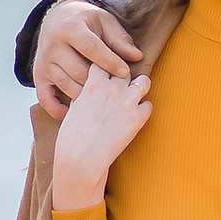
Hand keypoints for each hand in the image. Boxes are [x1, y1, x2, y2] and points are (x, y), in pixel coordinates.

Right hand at [31, 0, 143, 122]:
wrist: (57, 18)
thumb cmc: (87, 22)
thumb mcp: (104, 22)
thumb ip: (119, 39)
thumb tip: (137, 56)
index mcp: (70, 28)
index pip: (90, 48)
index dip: (109, 62)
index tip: (125, 73)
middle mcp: (53, 46)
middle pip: (79, 71)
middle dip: (100, 83)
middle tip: (117, 91)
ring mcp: (44, 63)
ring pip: (67, 86)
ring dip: (86, 96)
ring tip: (103, 101)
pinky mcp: (38, 76)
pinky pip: (46, 99)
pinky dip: (59, 110)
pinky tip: (76, 112)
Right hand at [48, 65, 152, 211]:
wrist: (81, 159)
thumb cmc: (71, 138)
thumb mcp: (74, 110)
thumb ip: (84, 96)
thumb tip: (88, 92)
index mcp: (93, 84)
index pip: (103, 60)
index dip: (106, 65)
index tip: (108, 70)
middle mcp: (111, 88)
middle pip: (125, 68)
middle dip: (124, 74)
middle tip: (123, 84)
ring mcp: (126, 102)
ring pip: (144, 81)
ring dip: (140, 87)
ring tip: (135, 97)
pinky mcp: (137, 118)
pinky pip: (149, 105)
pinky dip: (144, 110)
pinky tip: (136, 117)